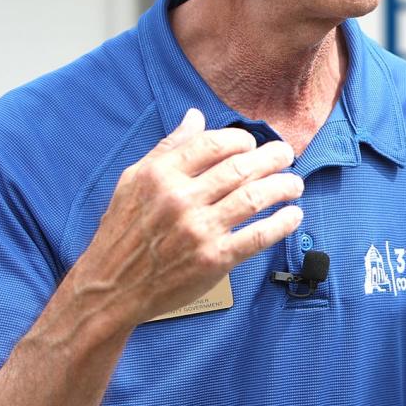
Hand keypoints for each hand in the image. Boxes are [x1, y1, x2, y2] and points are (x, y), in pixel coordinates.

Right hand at [67, 108, 304, 326]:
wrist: (111, 288)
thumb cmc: (123, 233)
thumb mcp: (134, 181)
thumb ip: (168, 148)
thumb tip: (195, 117)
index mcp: (160, 175)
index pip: (214, 143)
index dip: (242, 140)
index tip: (253, 144)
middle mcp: (180, 199)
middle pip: (241, 167)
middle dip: (273, 158)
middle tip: (286, 156)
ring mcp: (198, 230)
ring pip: (254, 197)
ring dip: (283, 186)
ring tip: (294, 184)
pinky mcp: (214, 259)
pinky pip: (258, 235)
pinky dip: (282, 223)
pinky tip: (293, 215)